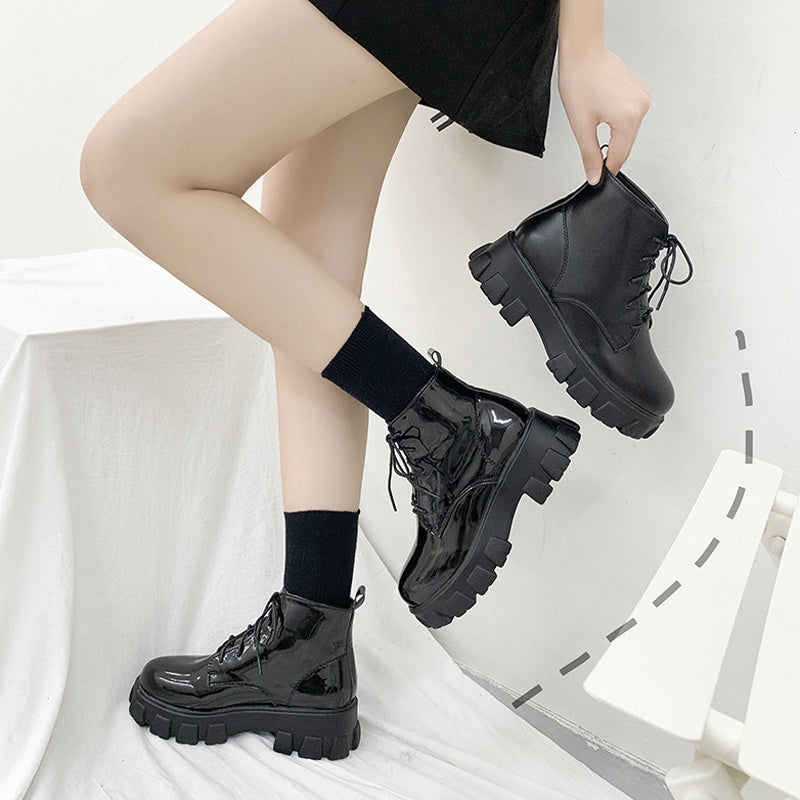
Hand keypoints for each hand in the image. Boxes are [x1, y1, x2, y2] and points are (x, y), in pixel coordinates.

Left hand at [557, 44, 649, 183]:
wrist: (583, 52)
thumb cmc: (579, 81)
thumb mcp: (581, 126)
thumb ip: (589, 155)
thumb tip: (594, 176)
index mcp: (628, 117)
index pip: (619, 156)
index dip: (606, 169)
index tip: (597, 176)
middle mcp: (641, 107)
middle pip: (626, 145)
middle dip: (609, 151)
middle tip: (591, 149)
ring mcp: (643, 97)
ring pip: (628, 132)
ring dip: (614, 136)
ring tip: (595, 121)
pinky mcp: (640, 91)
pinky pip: (630, 117)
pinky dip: (618, 122)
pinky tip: (604, 111)